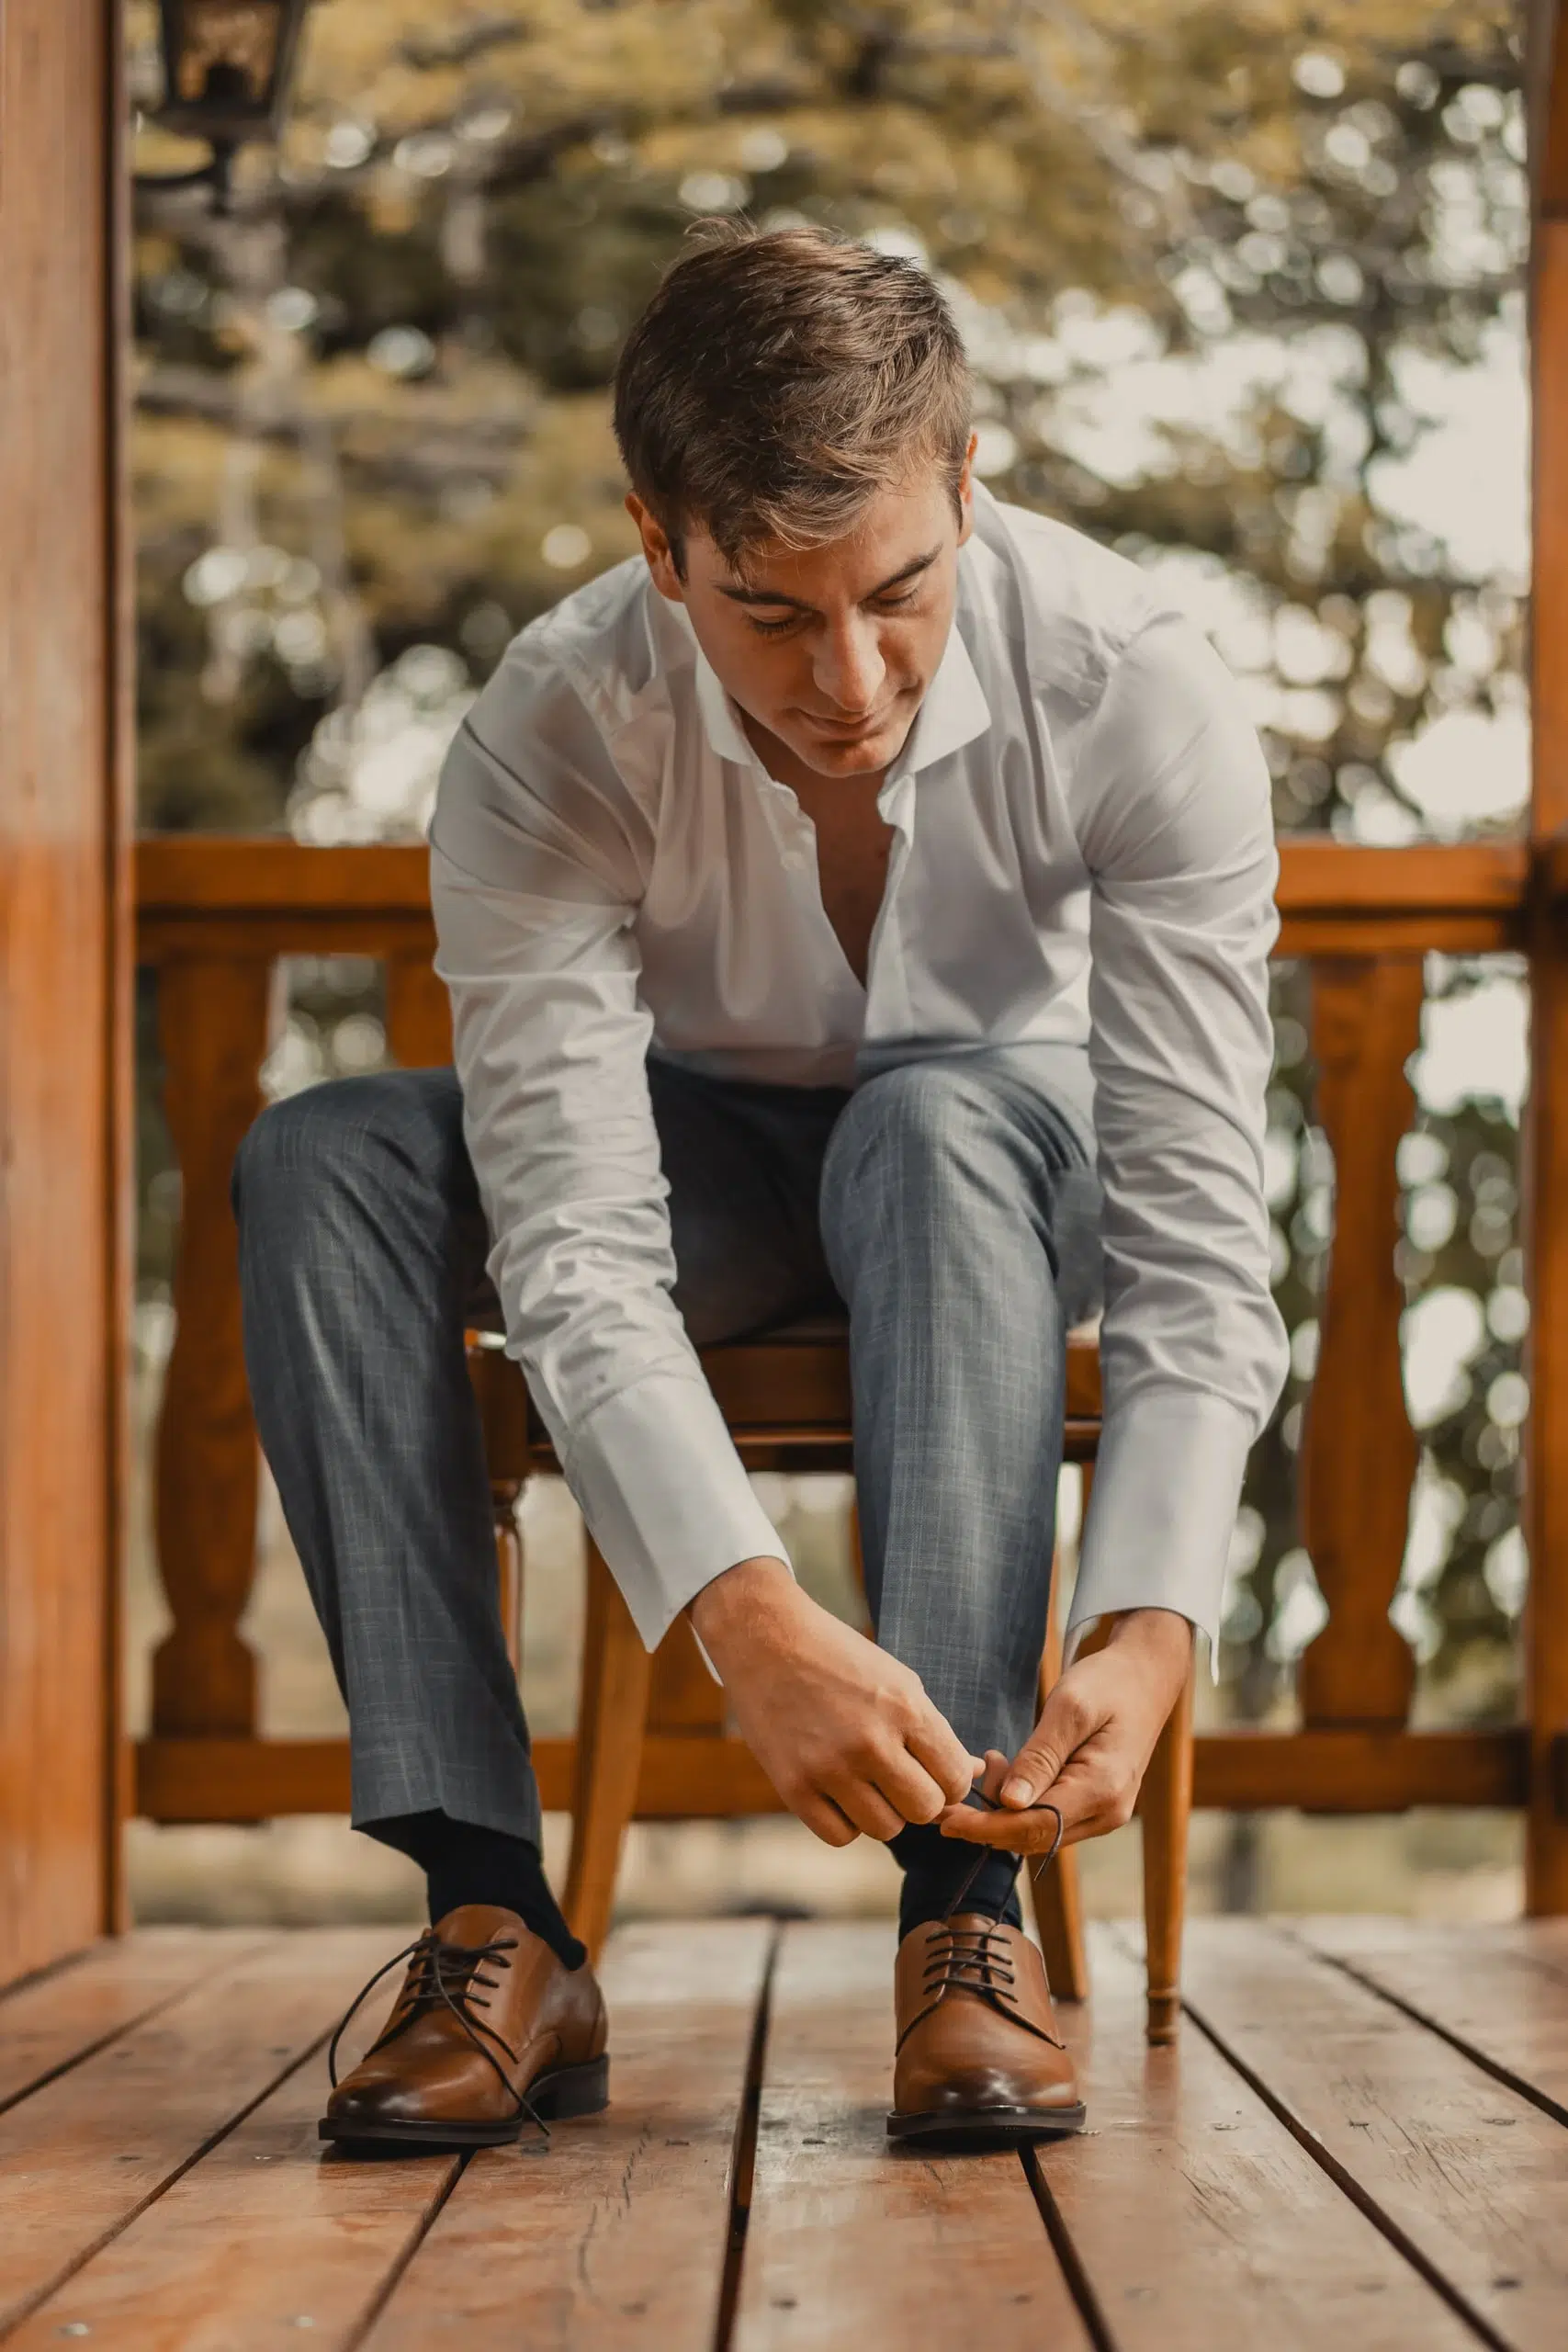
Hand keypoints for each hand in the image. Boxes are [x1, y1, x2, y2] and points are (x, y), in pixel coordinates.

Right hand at [689, 1557, 979, 1847]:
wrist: (766, 1640)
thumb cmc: (840, 1658)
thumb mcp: (897, 1681)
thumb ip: (934, 1731)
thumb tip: (974, 1773)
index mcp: (903, 1708)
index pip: (955, 1778)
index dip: (950, 1781)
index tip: (933, 1771)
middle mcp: (870, 1741)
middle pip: (925, 1810)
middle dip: (918, 1798)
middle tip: (900, 1778)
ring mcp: (829, 1767)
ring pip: (885, 1829)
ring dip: (882, 1811)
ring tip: (866, 1781)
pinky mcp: (793, 1786)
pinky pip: (840, 1835)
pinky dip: (844, 1821)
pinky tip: (837, 1791)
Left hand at [937, 1608, 1192, 1856]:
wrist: (1145, 1676)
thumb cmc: (1108, 1683)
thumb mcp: (1069, 1708)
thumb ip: (1040, 1756)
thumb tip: (1010, 1803)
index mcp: (1103, 1789)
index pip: (1035, 1825)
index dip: (986, 1827)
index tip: (945, 1819)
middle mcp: (1106, 1813)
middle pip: (1033, 1835)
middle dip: (990, 1816)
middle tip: (967, 1776)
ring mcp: (1103, 1813)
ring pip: (1038, 1830)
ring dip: (1005, 1806)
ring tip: (995, 1760)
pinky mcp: (1095, 1806)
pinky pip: (1049, 1817)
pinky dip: (1021, 1801)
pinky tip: (1011, 1768)